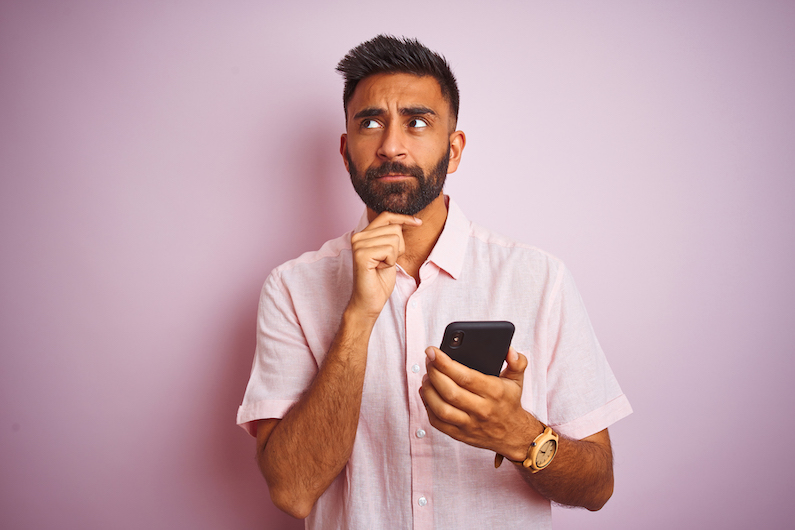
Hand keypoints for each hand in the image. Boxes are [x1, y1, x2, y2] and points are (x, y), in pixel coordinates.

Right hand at [347, 212, 421, 318]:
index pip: (386, 216)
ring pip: (394, 239)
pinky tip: (379, 269)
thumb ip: (391, 236)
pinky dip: (390, 262)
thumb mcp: (389, 253)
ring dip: (394, 256)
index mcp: (363, 234)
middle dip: (398, 247)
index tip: (418, 223)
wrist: (369, 301)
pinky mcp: (362, 254)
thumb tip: (404, 222)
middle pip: (394, 229)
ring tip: (382, 266)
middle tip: (386, 262)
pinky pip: (389, 250)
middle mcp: (358, 236)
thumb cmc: (380, 279)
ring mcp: (358, 244)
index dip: (404, 218)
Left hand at [420, 346, 540, 460]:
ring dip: (428, 390)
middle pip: (450, 391)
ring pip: (441, 409)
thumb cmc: (510, 402)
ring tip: (427, 377)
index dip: (444, 362)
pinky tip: (426, 394)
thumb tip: (509, 350)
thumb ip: (517, 361)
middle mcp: (482, 409)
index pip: (464, 376)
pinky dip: (427, 407)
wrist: (514, 434)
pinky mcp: (460, 434)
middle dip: (433, 373)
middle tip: (428, 360)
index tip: (432, 351)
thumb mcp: (517, 379)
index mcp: (494, 392)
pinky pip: (438, 423)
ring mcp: (470, 424)